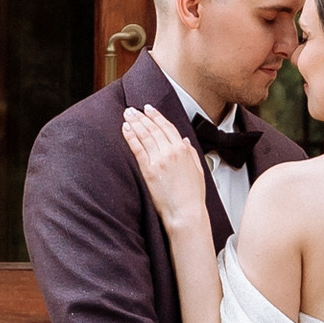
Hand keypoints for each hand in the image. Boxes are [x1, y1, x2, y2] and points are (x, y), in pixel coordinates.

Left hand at [122, 105, 212, 240]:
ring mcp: (159, 160)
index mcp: (184, 150)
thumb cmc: (192, 196)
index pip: (168, 127)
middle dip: (142, 116)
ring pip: (145, 135)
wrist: (186, 213)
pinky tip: (125, 129)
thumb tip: (184, 141)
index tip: (149, 109)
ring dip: (135, 122)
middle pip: (154, 128)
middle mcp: (172, 151)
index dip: (157, 116)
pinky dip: (131, 137)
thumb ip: (191, 153)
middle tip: (133, 109)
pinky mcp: (148, 170)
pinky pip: (137, 149)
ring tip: (127, 114)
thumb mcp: (198, 170)